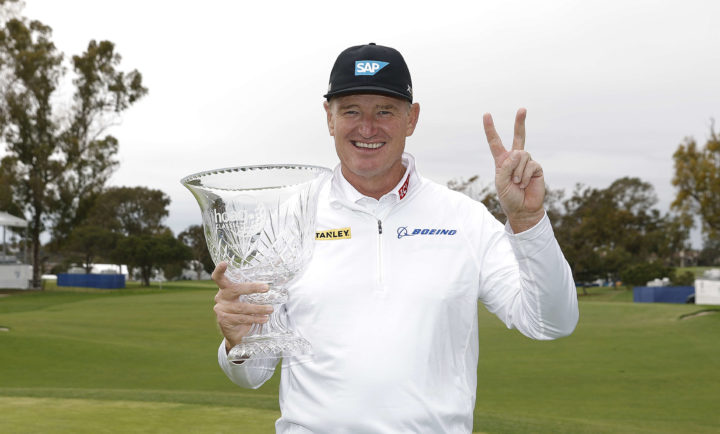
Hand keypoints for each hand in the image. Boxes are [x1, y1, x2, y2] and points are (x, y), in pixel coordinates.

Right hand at [212, 262, 272, 352]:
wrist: (236, 332)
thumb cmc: (244, 309)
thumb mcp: (249, 297)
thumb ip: (258, 285)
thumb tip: (278, 262)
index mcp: (225, 288)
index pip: (218, 278)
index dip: (219, 270)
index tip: (224, 263)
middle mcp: (221, 297)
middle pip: (235, 289)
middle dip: (251, 288)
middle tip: (267, 288)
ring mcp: (221, 309)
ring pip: (242, 307)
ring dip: (258, 308)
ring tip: (270, 309)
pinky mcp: (224, 320)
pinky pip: (242, 318)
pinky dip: (255, 319)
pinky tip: (264, 319)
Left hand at [483, 108, 544, 232]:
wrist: (523, 209)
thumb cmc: (509, 197)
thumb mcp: (501, 182)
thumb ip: (506, 166)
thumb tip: (518, 153)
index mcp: (502, 161)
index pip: (495, 142)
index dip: (490, 129)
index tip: (486, 114)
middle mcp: (515, 159)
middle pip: (519, 136)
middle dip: (520, 122)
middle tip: (522, 109)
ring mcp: (527, 162)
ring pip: (521, 155)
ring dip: (517, 171)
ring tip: (517, 183)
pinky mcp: (536, 168)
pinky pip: (529, 164)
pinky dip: (524, 175)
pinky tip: (524, 184)